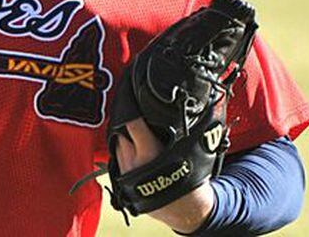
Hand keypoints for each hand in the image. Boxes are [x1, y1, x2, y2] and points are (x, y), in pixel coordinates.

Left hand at [115, 117, 215, 232]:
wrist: (185, 210)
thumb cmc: (191, 180)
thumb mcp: (190, 151)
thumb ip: (181, 131)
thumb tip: (191, 111)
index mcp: (148, 153)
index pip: (131, 122)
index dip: (131, 109)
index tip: (133, 98)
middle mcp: (132, 162)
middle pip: (121, 131)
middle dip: (128, 122)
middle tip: (137, 115)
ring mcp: (124, 172)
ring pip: (117, 143)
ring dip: (124, 136)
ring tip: (138, 132)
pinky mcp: (121, 180)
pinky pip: (117, 157)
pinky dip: (124, 150)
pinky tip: (134, 148)